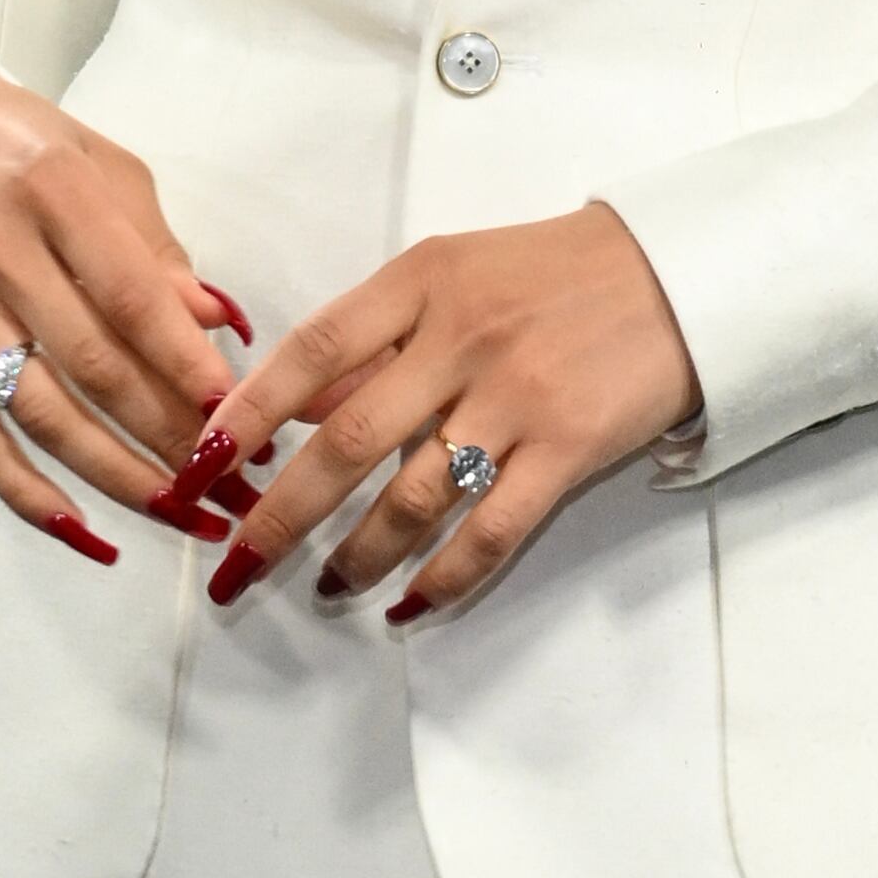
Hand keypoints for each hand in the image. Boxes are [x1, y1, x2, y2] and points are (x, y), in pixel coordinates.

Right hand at [0, 61, 235, 567]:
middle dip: (170, 436)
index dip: (185, 366)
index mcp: (52, 193)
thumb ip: (157, 251)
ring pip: (41, 414)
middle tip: (233, 484)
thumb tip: (217, 327)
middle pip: (92, 367)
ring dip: (119, 477)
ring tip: (184, 514)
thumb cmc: (22, 150)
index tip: (240, 417)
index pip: (130, 298)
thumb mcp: (101, 169)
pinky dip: (28, 493)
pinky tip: (85, 533)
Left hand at [200, 206, 702, 625]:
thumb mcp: (454, 274)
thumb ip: (377, 339)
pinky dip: (442, 577)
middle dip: (281, 510)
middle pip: (347, 438)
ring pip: (412, 496)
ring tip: (326, 587)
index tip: (197, 464)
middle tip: (239, 561)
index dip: (247, 413)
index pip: (312, 351)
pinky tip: (407, 603)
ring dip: (358, 554)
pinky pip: (490, 530)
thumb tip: (293, 412)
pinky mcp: (567, 449)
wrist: (679, 278)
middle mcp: (462, 338)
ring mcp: (516, 397)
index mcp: (422, 282)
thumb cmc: (555, 276)